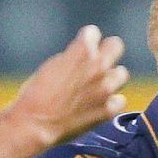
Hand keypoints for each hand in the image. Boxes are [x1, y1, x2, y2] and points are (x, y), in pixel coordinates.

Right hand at [10, 25, 128, 146]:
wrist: (36, 124)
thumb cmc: (36, 94)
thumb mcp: (52, 65)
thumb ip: (72, 56)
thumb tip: (82, 56)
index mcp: (82, 50)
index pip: (93, 33)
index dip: (85, 41)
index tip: (80, 49)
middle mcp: (98, 66)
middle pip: (116, 46)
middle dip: (107, 51)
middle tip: (97, 62)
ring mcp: (106, 88)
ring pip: (121, 74)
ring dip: (111, 78)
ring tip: (98, 87)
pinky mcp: (108, 109)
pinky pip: (120, 100)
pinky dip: (111, 102)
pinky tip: (99, 105)